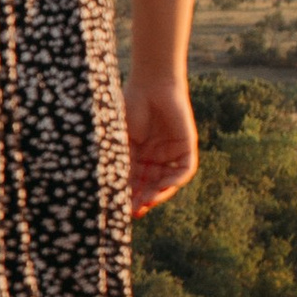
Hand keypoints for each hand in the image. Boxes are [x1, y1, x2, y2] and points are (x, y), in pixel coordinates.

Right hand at [125, 78, 197, 215]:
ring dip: (159, 194)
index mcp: (136, 155)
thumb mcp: (120, 138)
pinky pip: (183, 170)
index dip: (127, 196)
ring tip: (147, 202)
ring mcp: (171, 153)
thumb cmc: (129, 106)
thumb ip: (120, 160)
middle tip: (133, 211)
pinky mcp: (186, 147)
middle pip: (150, 185)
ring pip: (167, 181)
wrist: (150, 85)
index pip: (133, 181)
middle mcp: (154, 157)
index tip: (119, 209)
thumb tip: (110, 187)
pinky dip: (175, 181)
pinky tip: (164, 188)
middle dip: (143, 199)